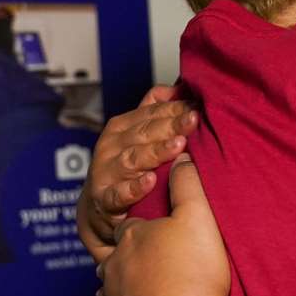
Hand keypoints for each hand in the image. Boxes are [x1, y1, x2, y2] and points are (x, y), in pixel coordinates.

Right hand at [78, 85, 199, 260]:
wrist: (98, 207)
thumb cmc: (123, 167)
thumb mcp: (135, 135)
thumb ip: (153, 110)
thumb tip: (176, 88)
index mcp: (122, 127)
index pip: (152, 113)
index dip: (175, 109)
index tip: (197, 106)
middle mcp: (112, 146)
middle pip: (145, 133)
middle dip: (170, 125)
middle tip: (194, 120)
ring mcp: (107, 172)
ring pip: (133, 159)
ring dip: (156, 152)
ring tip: (179, 145)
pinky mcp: (105, 199)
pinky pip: (120, 194)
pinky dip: (134, 189)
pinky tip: (150, 182)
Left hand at [98, 155, 236, 295]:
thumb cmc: (194, 275)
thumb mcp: (198, 218)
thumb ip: (188, 184)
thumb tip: (181, 158)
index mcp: (132, 238)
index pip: (130, 224)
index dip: (144, 224)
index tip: (157, 228)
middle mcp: (115, 268)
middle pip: (116, 256)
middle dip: (129, 256)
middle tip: (151, 258)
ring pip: (109, 289)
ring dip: (122, 287)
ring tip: (140, 288)